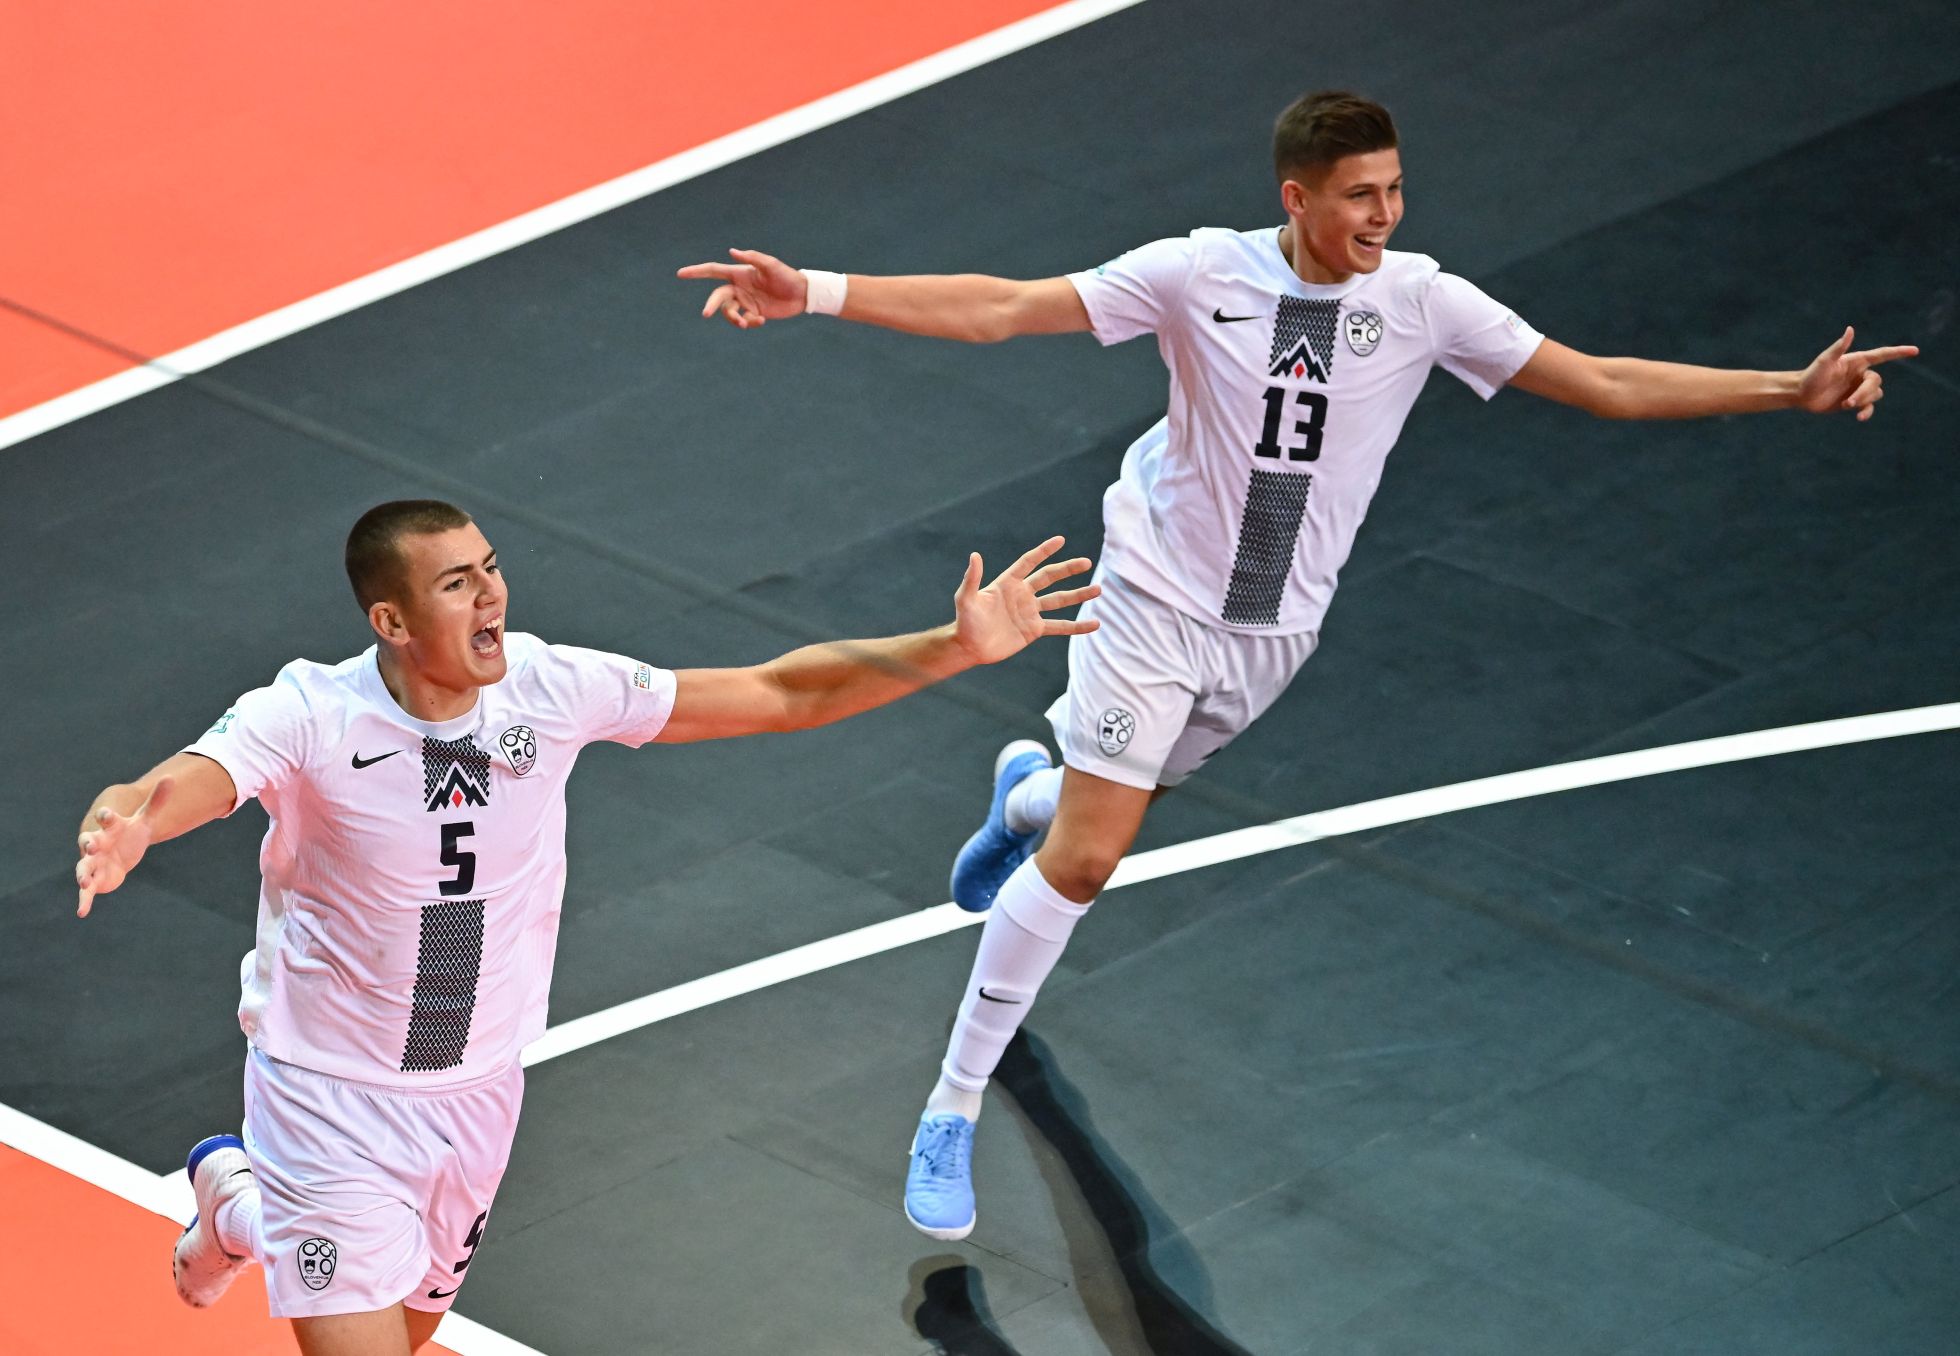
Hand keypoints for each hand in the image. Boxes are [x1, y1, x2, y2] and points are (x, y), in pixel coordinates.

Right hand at [75, 778, 173, 917]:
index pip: (106, 820)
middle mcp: (97, 844)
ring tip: (83, 881)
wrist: (119, 852)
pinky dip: (84, 901)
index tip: (106, 815)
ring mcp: (93, 862)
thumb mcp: (144, 819)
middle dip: (89, 844)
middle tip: (90, 846)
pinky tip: (82, 912)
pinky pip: (86, 892)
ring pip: (84, 868)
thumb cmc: (129, 834)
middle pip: (89, 843)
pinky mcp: (94, 879)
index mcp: (110, 828)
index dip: (106, 817)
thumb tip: (170, 778)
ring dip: (83, 874)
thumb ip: (156, 801)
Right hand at [675, 248, 808, 327]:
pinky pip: (745, 321)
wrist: (802, 294)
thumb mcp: (771, 265)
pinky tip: (762, 320)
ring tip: (746, 324)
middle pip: (718, 297)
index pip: (713, 271)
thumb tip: (732, 252)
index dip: (696, 272)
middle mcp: (739, 288)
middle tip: (705, 314)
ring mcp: (746, 302)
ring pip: (730, 312)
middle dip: (712, 306)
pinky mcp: (754, 314)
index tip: (680, 274)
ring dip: (734, 319)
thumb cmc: (786, 276)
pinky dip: (750, 323)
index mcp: (739, 273)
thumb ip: (752, 257)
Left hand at [953, 537, 1098, 665]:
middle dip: (1068, 569)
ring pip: (1059, 600)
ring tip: (1098, 590)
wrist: (970, 647)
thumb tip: (975, 555)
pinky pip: (1060, 626)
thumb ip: (972, 579)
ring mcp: (1030, 612)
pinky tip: (1094, 624)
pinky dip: (1077, 626)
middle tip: (1086, 562)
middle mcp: (1022, 594)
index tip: (1061, 540)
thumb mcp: (966, 599)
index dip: (1044, 551)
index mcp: (1008, 582)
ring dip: (1078, 595)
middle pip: (1049, 577)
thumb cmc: (965, 622)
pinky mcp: (1034, 629)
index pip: (1029, 562)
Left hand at [1796, 327, 1918, 421]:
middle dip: (1865, 393)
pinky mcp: (1853, 402)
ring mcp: (1857, 388)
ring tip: (1846, 405)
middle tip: (1848, 402)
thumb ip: (1839, 346)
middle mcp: (1860, 374)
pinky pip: (1868, 407)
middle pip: (1876, 381)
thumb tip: (1850, 329)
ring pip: (1875, 394)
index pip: (1882, 355)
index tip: (1915, 351)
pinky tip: (1859, 418)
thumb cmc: (1811, 375)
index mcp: (1856, 361)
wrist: (1800, 394)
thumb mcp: (1825, 361)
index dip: (1899, 352)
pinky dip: (1866, 412)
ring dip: (1863, 401)